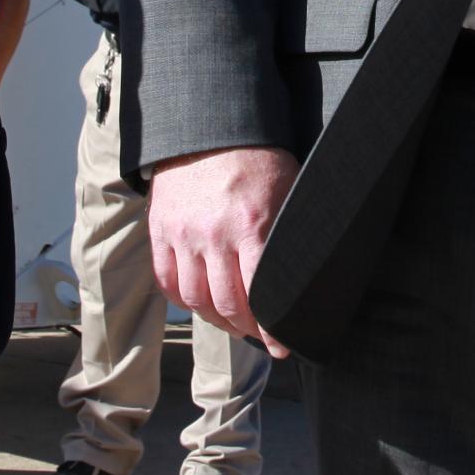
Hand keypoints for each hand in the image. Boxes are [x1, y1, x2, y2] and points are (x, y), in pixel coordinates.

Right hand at [148, 145, 298, 358]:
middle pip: (227, 305)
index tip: (281, 347)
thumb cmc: (258, 159)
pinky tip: (201, 303)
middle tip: (260, 336)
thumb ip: (293, 231)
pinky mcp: (160, 230)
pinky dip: (185, 301)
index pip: (261, 294)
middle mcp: (213, 235)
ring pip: (196, 300)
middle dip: (248, 330)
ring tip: (233, 323)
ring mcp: (183, 234)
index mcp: (252, 226)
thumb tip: (313, 270)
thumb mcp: (288, 189)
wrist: (208, 127)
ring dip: (217, 321)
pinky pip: (167, 282)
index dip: (271, 329)